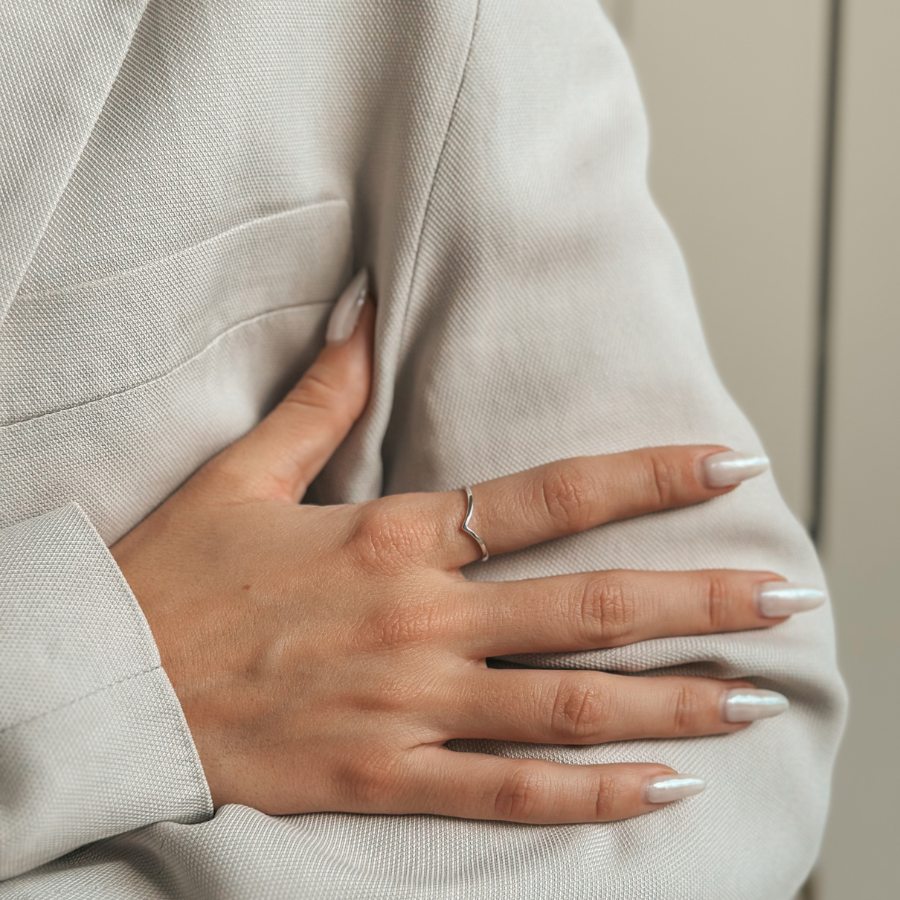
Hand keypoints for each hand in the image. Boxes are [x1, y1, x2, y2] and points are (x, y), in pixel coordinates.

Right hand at [111, 272, 822, 823]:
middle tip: (783, 598)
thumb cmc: (176, 574)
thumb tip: (366, 306)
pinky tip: (658, 790)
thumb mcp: (244, 471)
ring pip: (564, 705)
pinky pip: (502, 794)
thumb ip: (323, 393)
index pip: (549, 497)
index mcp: (392, 538)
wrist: (107, 678)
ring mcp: (405, 705)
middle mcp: (418, 620)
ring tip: (748, 699)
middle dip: (695, 600)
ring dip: (667, 701)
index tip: (726, 465)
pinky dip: (585, 796)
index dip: (646, 477)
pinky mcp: (378, 777)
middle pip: (585, 606)